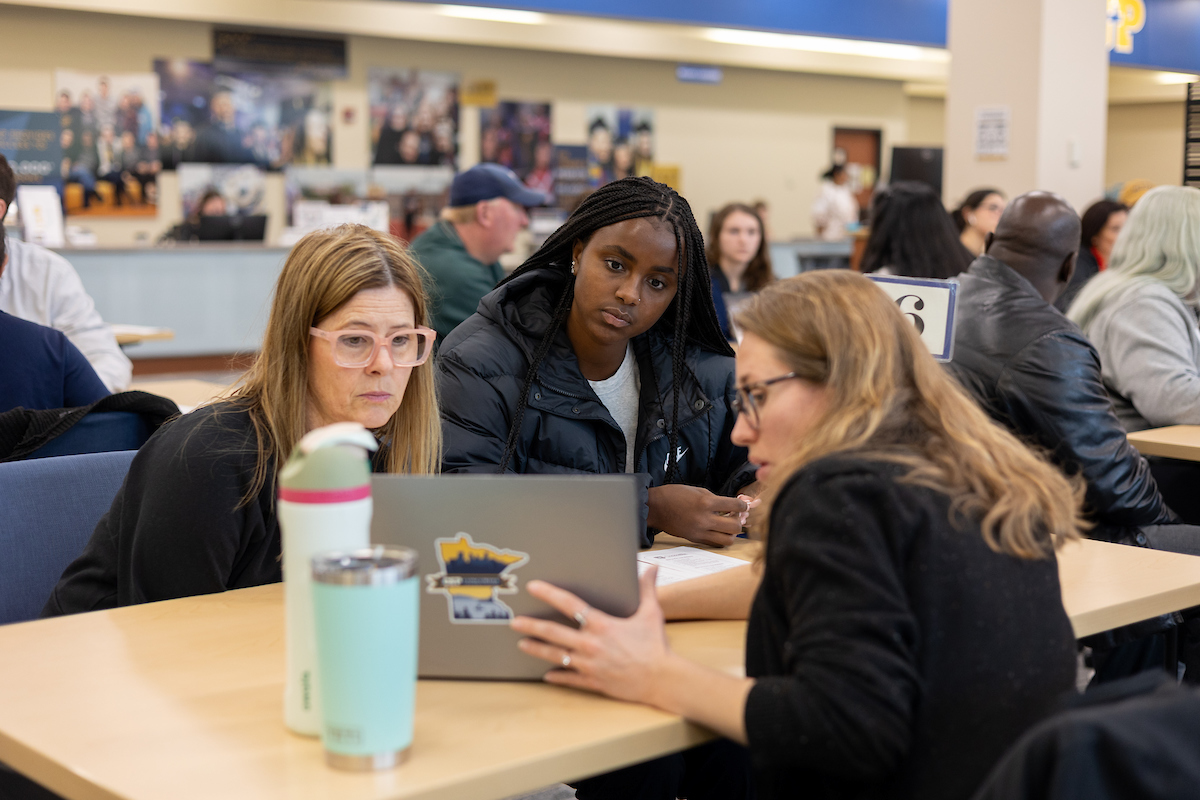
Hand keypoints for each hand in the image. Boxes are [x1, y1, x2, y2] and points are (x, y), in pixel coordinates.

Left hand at [511, 567, 670, 704]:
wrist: (662, 679)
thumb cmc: (656, 646)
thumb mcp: (652, 613)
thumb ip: (647, 589)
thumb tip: (650, 567)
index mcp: (602, 625)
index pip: (570, 605)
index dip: (549, 594)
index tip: (533, 587)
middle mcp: (590, 644)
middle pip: (554, 633)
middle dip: (532, 626)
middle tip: (514, 622)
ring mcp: (589, 664)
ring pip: (556, 656)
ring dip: (537, 649)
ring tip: (522, 644)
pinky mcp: (593, 681)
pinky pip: (570, 679)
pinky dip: (557, 677)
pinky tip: (546, 676)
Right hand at [647, 485, 746, 545]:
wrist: (656, 507)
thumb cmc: (674, 495)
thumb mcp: (697, 490)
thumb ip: (715, 499)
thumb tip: (729, 506)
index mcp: (706, 502)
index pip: (735, 506)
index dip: (743, 506)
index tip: (743, 506)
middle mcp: (704, 519)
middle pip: (735, 526)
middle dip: (739, 521)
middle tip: (735, 516)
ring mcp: (700, 531)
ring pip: (728, 540)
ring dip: (731, 533)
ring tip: (727, 526)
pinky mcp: (695, 539)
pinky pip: (715, 543)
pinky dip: (720, 538)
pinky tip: (717, 530)